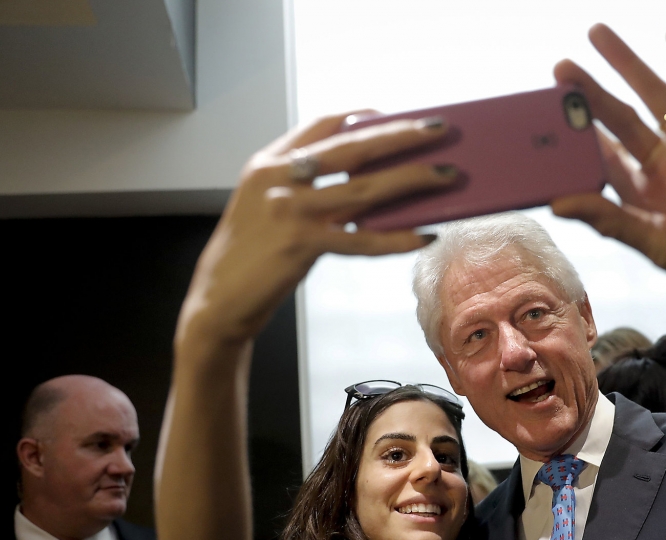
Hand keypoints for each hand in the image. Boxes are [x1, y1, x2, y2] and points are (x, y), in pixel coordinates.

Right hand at [177, 114, 457, 348]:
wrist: (217, 300)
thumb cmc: (250, 256)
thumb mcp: (269, 207)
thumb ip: (307, 188)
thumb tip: (372, 184)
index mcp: (268, 163)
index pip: (322, 126)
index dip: (362, 117)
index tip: (395, 113)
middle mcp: (277, 179)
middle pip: (352, 148)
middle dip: (400, 136)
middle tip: (438, 128)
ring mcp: (289, 210)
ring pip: (364, 189)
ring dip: (412, 180)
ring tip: (448, 176)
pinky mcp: (301, 245)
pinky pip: (361, 239)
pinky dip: (396, 238)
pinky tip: (423, 235)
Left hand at [550, 25, 665, 332]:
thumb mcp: (657, 245)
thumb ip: (610, 219)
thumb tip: (558, 204)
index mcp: (638, 197)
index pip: (595, 158)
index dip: (571, 135)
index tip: (544, 111)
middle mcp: (661, 170)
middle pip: (617, 120)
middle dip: (589, 92)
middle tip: (560, 66)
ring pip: (654, 97)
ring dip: (628, 65)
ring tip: (599, 35)